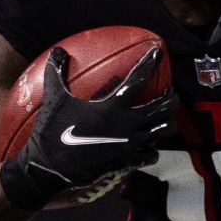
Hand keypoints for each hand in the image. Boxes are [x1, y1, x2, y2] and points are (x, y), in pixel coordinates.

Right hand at [18, 45, 176, 187]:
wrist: (49, 168)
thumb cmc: (51, 131)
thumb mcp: (53, 99)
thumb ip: (56, 73)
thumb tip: (57, 51)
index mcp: (111, 106)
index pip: (138, 79)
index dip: (150, 62)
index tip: (158, 51)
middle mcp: (126, 124)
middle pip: (163, 107)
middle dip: (171, 96)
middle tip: (169, 91)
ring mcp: (130, 145)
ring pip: (163, 131)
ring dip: (167, 121)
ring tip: (165, 115)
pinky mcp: (127, 162)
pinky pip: (151, 154)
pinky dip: (153, 148)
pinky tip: (150, 144)